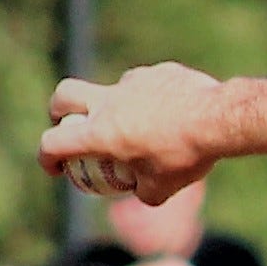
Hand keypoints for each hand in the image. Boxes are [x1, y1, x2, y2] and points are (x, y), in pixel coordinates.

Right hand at [39, 63, 222, 205]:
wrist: (220, 120)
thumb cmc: (188, 156)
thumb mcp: (164, 188)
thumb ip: (144, 193)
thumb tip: (140, 191)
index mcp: (100, 133)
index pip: (54, 142)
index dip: (46, 157)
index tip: (56, 168)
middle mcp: (109, 102)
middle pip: (63, 95)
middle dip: (59, 111)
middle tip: (71, 126)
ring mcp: (133, 82)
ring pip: (112, 89)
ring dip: (117, 107)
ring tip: (144, 127)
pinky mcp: (158, 72)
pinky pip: (147, 85)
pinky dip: (151, 100)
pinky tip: (174, 114)